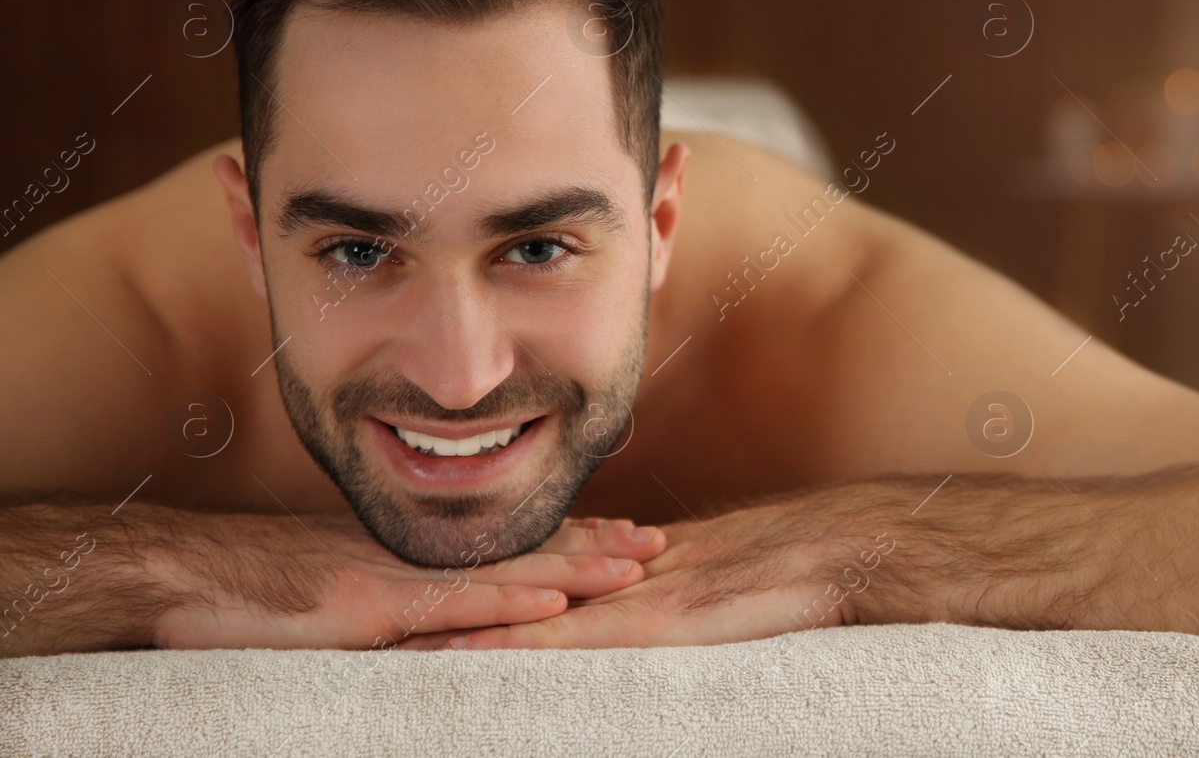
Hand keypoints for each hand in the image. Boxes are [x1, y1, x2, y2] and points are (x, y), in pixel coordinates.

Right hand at [152, 510, 666, 649]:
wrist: (181, 576)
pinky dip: (506, 607)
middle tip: (660, 543)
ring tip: (636, 566)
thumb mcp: (331, 587)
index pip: (506, 546)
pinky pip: (450, 609)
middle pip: (521, 552)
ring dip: (574, 570)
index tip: (623, 535)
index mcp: (412, 555)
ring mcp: (394, 580)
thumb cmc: (248, 588)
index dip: (568, 539)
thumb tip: (435, 622)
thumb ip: (388, 597)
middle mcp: (413, 559)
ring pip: (503, 574)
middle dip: (594, 547)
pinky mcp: (368, 609)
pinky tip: (554, 609)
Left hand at [398, 486, 897, 650]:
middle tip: (361, 610)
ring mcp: (618, 598)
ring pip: (516, 611)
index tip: (406, 593)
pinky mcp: (639, 625)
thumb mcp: (704, 586)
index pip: (527, 572)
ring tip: (378, 634)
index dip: (467, 582)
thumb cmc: (780, 573)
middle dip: (436, 599)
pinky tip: (453, 656)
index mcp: (616, 566)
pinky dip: (503, 645)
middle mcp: (604, 576)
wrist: (826, 554)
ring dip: (449, 623)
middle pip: (503, 586)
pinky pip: (557, 640)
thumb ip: (659, 594)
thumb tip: (628, 598)